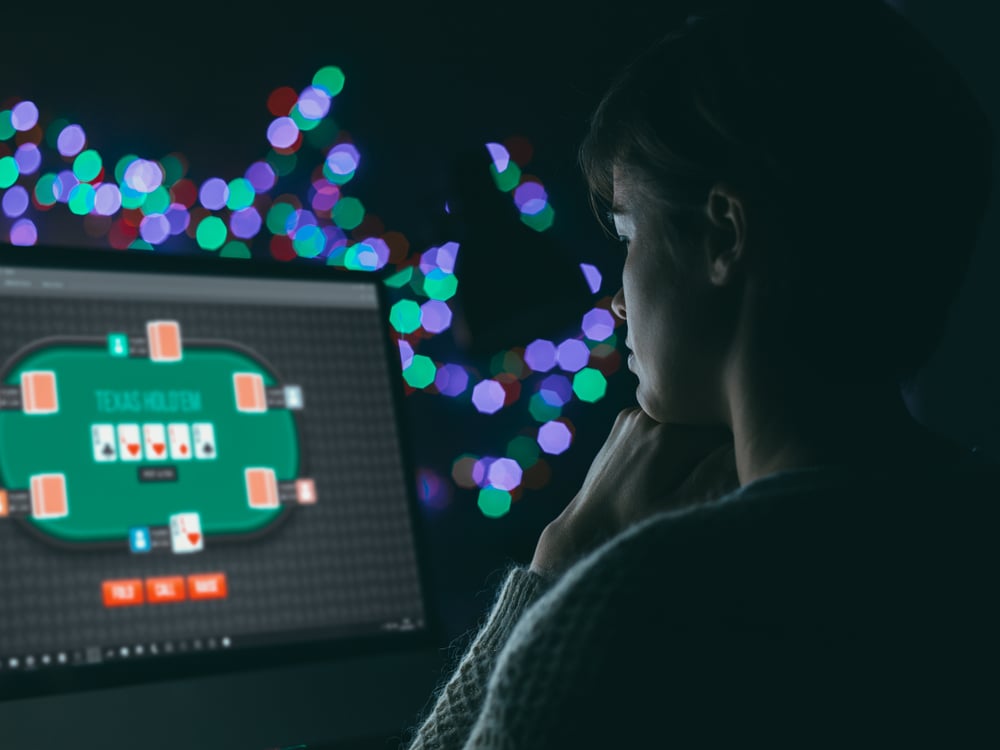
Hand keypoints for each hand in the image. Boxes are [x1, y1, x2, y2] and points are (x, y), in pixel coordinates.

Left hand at [530, 408, 739, 578]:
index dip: (735, 451)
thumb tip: (738, 451)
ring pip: (683, 419)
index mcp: (669, 437)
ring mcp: (634, 414)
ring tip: (680, 473)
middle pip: (703, 422)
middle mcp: (650, 417)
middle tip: (704, 475)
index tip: (733, 472)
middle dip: (712, 445)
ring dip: (691, 439)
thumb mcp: (675, 512)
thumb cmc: (633, 524)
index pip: (725, 431)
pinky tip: (662, 465)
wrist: (587, 523)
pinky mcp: (625, 419)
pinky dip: (669, 436)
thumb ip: (711, 479)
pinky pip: (662, 420)